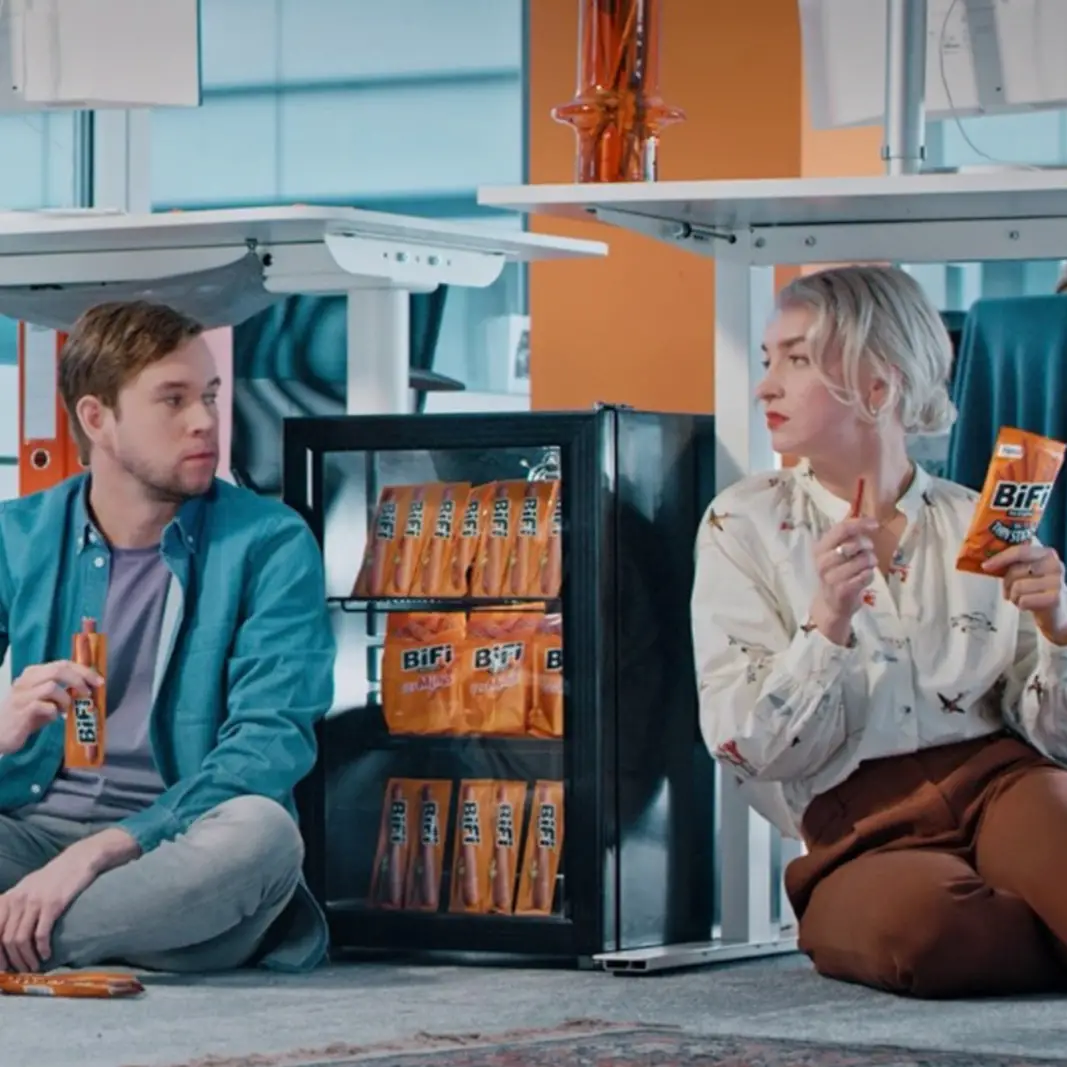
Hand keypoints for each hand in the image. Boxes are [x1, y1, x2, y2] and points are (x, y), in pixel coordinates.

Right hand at [0, 660, 104, 756]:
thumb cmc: (25, 716)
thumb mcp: (45, 699)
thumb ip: (62, 691)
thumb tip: (89, 688)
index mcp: (33, 673)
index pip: (63, 663)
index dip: (84, 670)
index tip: (99, 681)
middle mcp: (26, 680)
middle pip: (58, 669)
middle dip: (80, 680)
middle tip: (89, 694)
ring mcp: (21, 695)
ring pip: (52, 687)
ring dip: (66, 699)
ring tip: (65, 710)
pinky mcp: (21, 711)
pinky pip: (44, 706)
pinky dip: (55, 711)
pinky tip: (54, 717)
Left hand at [0, 845, 94, 971]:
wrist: (79, 859)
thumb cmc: (54, 876)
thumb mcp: (27, 887)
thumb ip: (14, 906)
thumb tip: (5, 934)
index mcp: (9, 898)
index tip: (3, 967)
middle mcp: (17, 900)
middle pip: (6, 939)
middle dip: (12, 961)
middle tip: (21, 971)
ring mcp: (35, 901)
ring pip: (21, 940)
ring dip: (26, 959)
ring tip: (34, 966)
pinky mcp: (53, 904)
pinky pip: (41, 934)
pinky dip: (41, 949)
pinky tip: (46, 955)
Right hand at [809, 517, 879, 644]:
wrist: (830, 604)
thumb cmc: (837, 574)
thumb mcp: (837, 554)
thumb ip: (848, 538)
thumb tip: (869, 522)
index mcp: (820, 548)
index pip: (841, 529)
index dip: (860, 524)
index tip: (875, 524)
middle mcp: (822, 562)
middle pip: (853, 544)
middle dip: (866, 546)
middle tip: (868, 551)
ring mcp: (831, 577)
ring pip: (862, 560)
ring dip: (870, 562)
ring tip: (867, 566)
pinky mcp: (842, 590)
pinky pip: (865, 575)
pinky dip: (869, 575)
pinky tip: (864, 577)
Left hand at [982, 540, 1066, 643]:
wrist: (1057, 613)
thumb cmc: (1036, 589)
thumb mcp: (1027, 571)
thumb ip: (1013, 563)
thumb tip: (986, 562)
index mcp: (1047, 553)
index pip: (1020, 551)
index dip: (1000, 558)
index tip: (985, 566)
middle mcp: (1055, 564)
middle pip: (1015, 571)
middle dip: (1007, 584)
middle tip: (1011, 591)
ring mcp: (1057, 581)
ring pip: (1017, 587)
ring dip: (1014, 596)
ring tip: (1021, 598)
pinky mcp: (1054, 598)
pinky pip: (1023, 600)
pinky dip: (1021, 605)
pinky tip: (1028, 605)